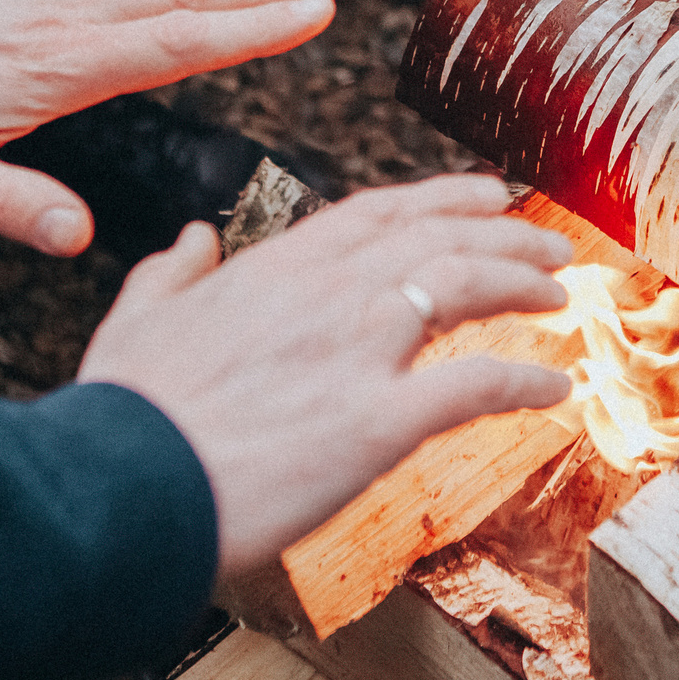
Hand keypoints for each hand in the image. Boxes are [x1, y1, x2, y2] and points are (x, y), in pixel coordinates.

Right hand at [76, 175, 575, 587]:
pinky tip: (555, 391)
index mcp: (276, 266)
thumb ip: (171, 272)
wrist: (118, 486)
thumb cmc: (124, 415)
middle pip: (440, 237)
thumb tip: (191, 238)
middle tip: (547, 241)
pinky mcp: (379, 422)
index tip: (485, 193)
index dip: (442, 198)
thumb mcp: (135, 319)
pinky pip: (474, 387)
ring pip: (466, 286)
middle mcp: (328, 292)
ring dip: (523, 283)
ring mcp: (358, 352)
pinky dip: (524, 383)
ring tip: (560, 295)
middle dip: (504, 232)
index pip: (379, 214)